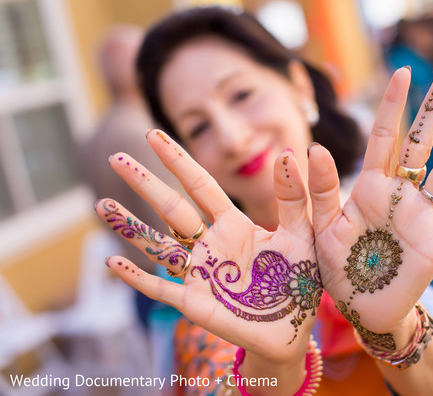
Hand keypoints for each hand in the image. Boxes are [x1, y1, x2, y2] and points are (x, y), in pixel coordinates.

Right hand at [95, 131, 320, 363]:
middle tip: (116, 157)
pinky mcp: (195, 303)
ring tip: (101, 204)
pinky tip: (112, 261)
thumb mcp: (301, 234)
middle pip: (172, 208)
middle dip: (144, 183)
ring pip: (158, 245)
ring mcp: (199, 273)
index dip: (178, 161)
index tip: (154, 134)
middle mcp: (211, 244)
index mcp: (233, 225)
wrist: (293, 328)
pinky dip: (137, 277)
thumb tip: (288, 151)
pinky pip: (161, 288)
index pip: (201, 186)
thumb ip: (293, 197)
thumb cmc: (297, 280)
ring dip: (130, 226)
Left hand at [307, 68, 432, 348]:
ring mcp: (421, 216)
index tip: (402, 72)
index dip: (393, 105)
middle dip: (432, 111)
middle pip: (420, 144)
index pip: (384, 137)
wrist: (359, 305)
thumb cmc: (337, 267)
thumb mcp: (322, 227)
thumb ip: (321, 190)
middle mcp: (399, 195)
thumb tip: (313, 147)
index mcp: (370, 187)